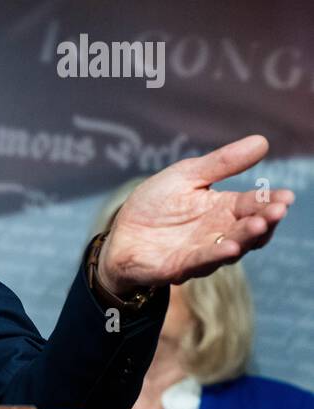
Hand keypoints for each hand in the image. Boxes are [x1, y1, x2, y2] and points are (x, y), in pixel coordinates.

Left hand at [98, 134, 293, 295]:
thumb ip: (222, 163)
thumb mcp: (186, 176)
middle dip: (265, 220)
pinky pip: (200, 261)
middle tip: (278, 210)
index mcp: (223, 209)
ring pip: (230, 248)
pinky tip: (229, 247)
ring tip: (257, 225)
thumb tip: (262, 141)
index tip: (286, 197)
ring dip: (245, 237)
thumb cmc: (155, 205)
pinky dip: (215, 255)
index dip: (270, 202)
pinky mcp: (179, 267)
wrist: (121, 234)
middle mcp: (218, 233)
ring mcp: (201, 252)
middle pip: (248, 229)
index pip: (253, 205)